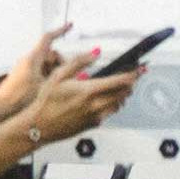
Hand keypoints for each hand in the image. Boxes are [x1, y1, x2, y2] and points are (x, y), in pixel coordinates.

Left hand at [0, 23, 79, 122]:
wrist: (2, 110)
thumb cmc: (21, 99)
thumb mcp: (49, 84)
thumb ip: (66, 74)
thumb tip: (81, 66)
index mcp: (33, 58)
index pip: (48, 38)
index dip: (60, 31)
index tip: (70, 26)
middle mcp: (28, 61)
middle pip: (51, 55)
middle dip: (61, 64)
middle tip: (66, 77)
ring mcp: (25, 69)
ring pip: (47, 65)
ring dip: (55, 73)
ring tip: (55, 87)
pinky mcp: (23, 77)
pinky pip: (39, 72)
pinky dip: (48, 78)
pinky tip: (49, 90)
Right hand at [23, 54, 140, 141]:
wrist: (39, 126)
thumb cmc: (45, 102)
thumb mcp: (58, 75)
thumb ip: (79, 62)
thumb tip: (95, 52)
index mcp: (89, 90)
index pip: (120, 81)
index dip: (133, 74)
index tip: (141, 69)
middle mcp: (96, 104)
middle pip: (124, 93)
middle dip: (130, 84)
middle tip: (132, 77)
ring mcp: (96, 116)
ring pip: (119, 104)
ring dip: (123, 95)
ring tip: (120, 88)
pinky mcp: (93, 124)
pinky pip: (109, 113)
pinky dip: (112, 105)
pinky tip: (104, 100)